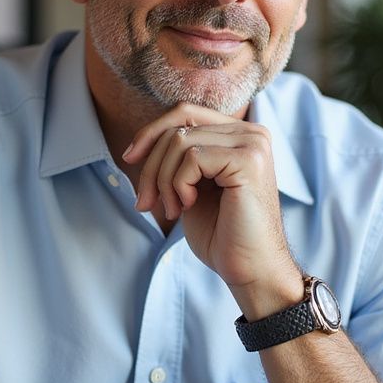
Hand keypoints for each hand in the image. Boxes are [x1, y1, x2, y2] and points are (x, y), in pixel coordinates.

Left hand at [122, 103, 298, 308]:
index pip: (184, 112)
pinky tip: (188, 206)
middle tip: (147, 202)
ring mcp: (253, 144)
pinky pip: (191, 158)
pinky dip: (178, 184)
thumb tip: (139, 143)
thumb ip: (177, 159)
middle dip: (151, 165)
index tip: (130, 159)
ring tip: (173, 209)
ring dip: (163, 180)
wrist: (251, 270)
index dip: (151, 132)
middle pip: (178, 125)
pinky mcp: (249, 160)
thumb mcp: (191, 187)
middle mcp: (251, 132)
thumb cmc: (222, 235)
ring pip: (179, 141)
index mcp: (239, 135)